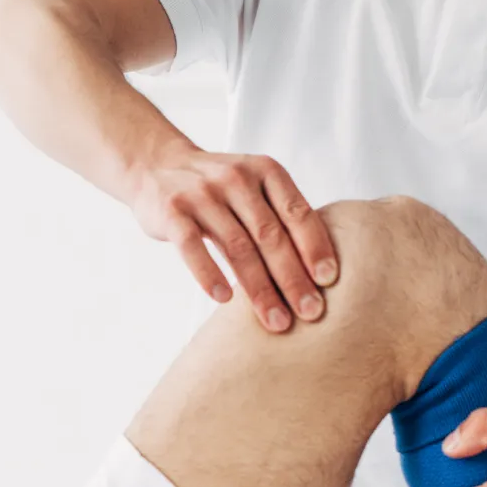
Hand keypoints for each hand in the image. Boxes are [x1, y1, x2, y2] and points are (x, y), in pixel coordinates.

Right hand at [128, 147, 337, 331]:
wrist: (156, 165)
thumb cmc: (218, 189)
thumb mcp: (252, 188)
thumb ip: (279, 219)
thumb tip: (317, 274)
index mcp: (265, 171)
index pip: (297, 212)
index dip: (315, 246)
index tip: (329, 281)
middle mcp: (236, 178)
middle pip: (270, 235)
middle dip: (292, 278)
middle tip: (310, 312)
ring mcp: (202, 194)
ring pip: (237, 247)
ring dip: (259, 289)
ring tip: (275, 320)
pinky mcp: (172, 211)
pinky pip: (192, 247)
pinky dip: (209, 274)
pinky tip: (224, 299)